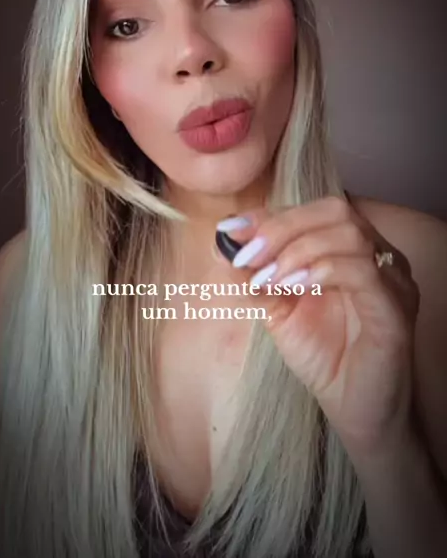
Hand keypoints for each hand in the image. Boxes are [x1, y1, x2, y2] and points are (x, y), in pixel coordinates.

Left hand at [217, 196, 419, 460]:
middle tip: (249, 255)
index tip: (230, 232)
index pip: (312, 210)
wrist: (354, 410)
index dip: (270, 216)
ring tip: (269, 278)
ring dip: (299, 249)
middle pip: (334, 210)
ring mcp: (392, 278)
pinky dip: (323, 269)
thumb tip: (223, 244)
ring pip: (349, 234)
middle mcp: (377, 254)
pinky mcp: (396, 307)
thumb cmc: (323, 356)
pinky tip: (296, 287)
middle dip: (283, 227)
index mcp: (349, 247)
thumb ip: (255, 275)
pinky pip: (364, 271)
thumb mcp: (278, 308)